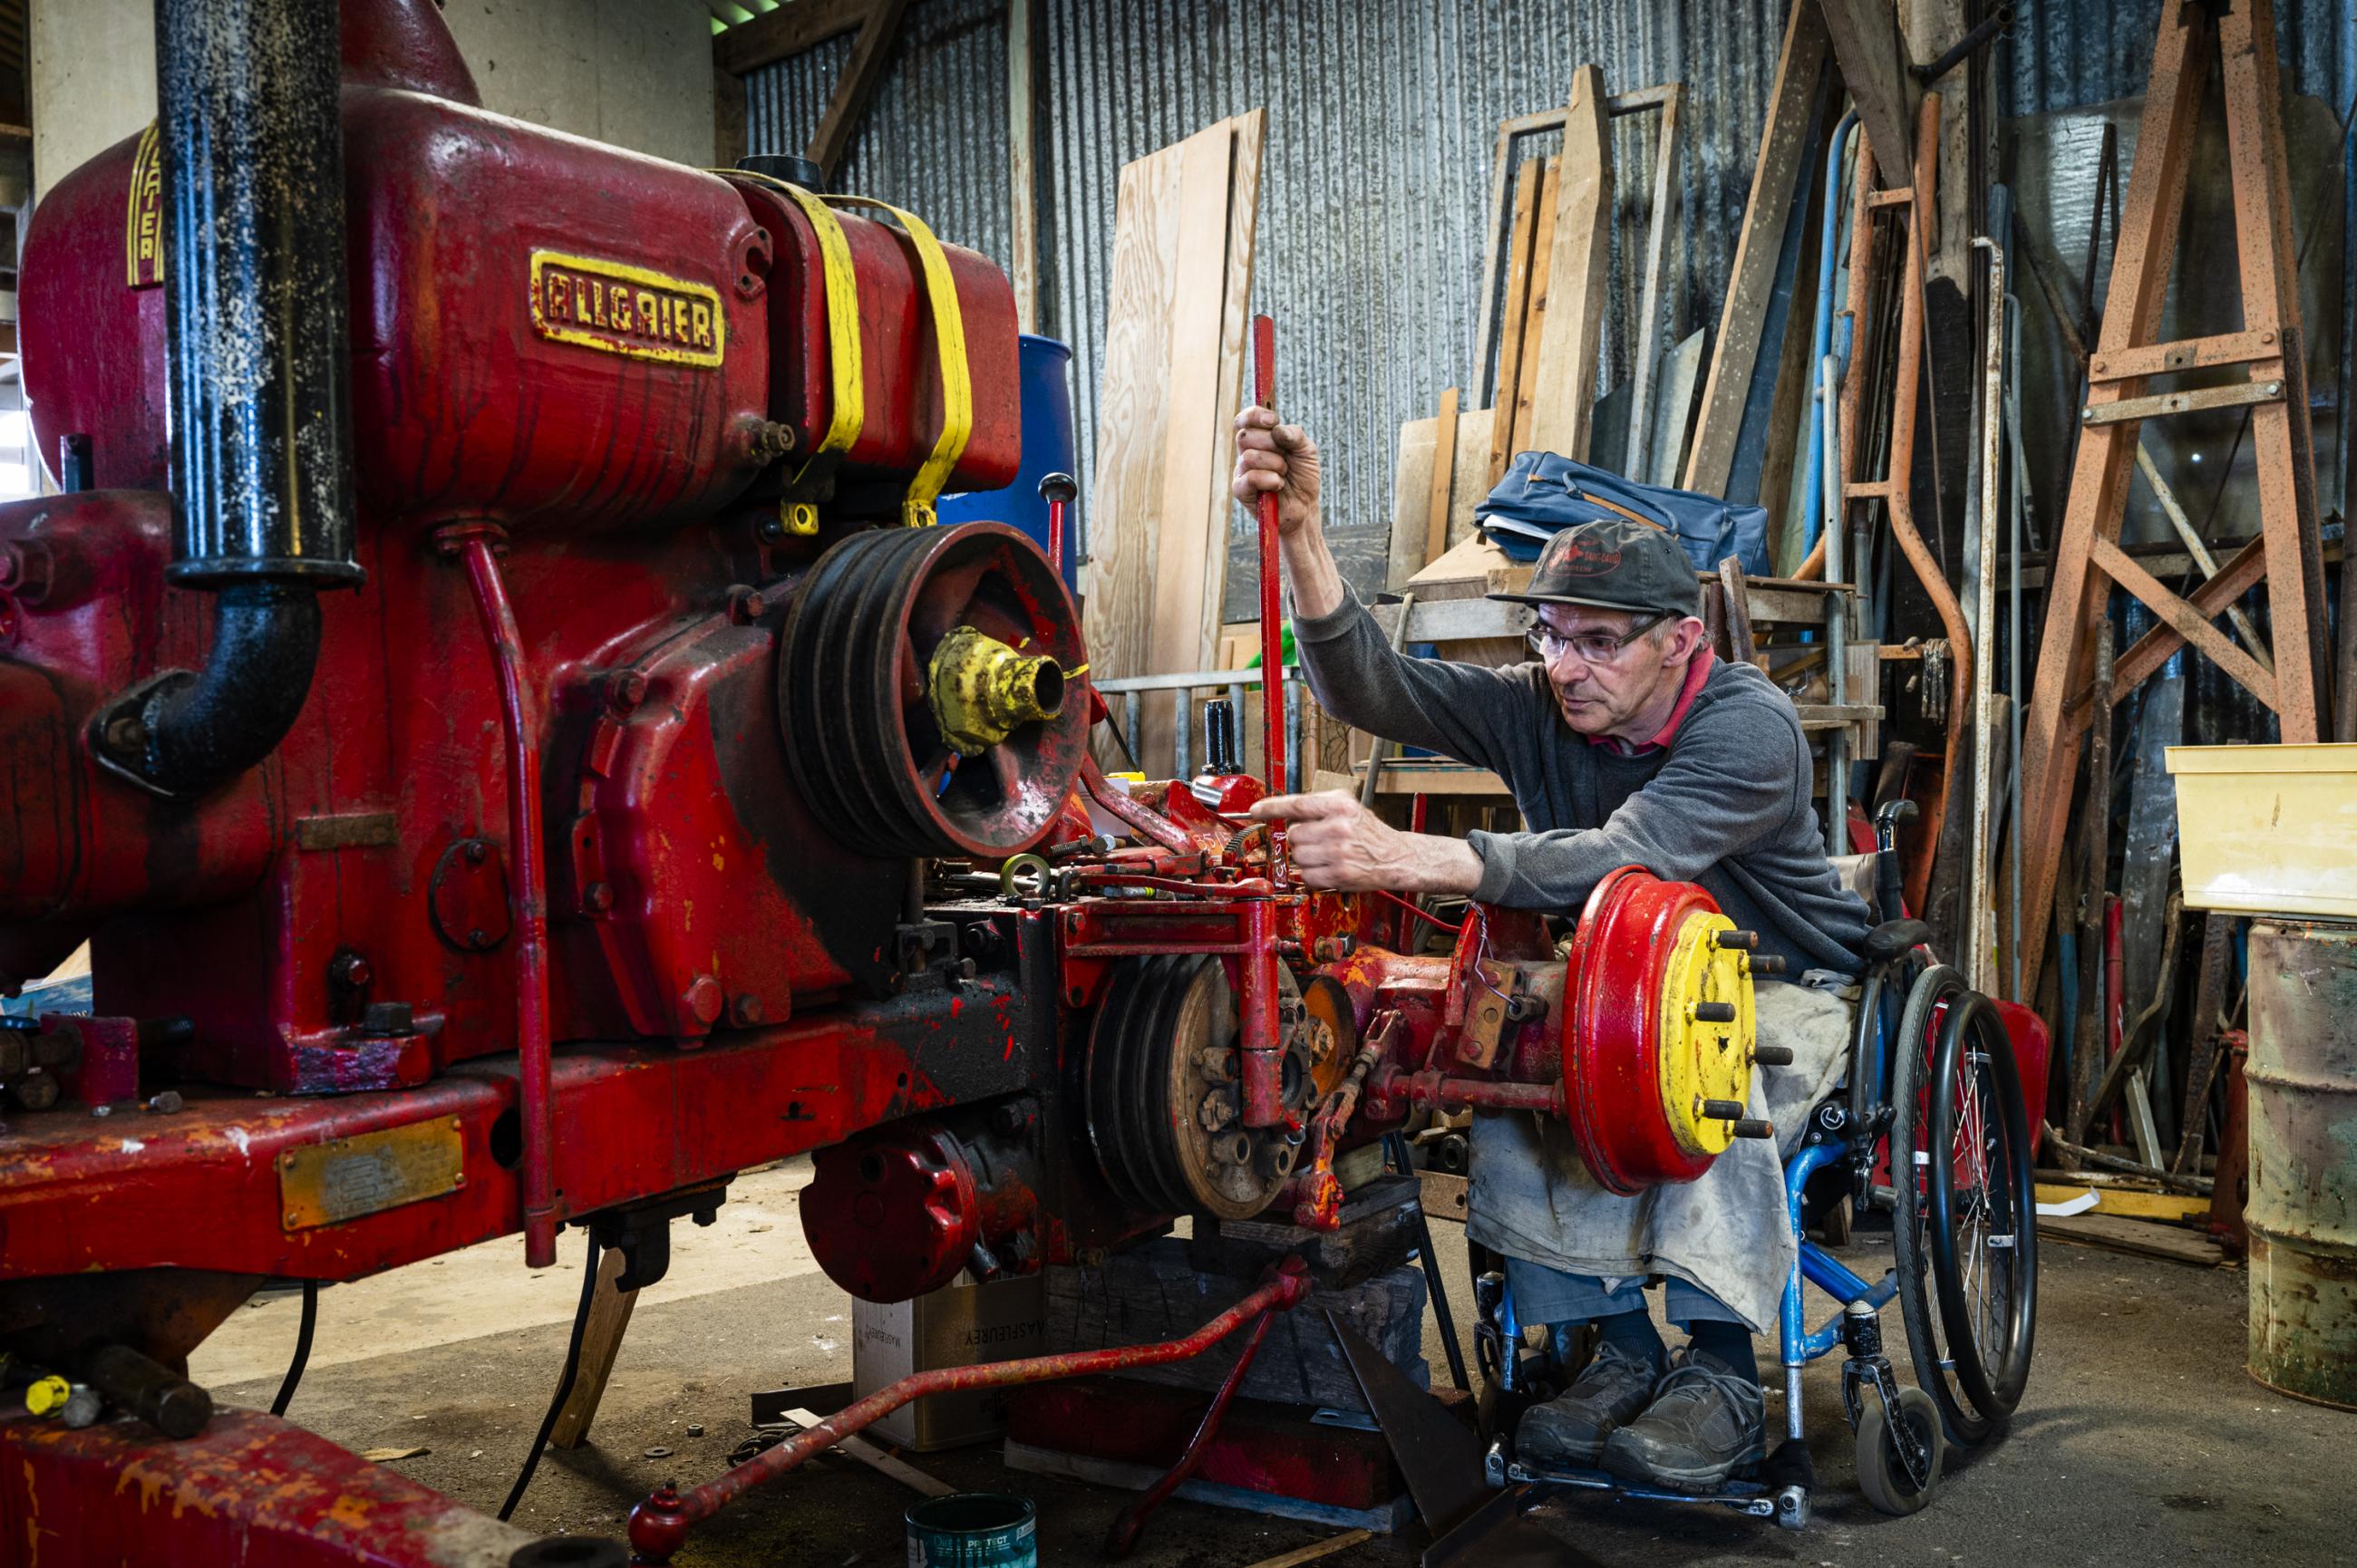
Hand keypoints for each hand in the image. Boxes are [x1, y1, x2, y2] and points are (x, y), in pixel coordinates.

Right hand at [1232, 407, 1321, 538]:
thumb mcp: (1307, 451)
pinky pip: (1249, 478)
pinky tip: (1278, 484)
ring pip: (1249, 457)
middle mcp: (1247, 452)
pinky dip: (1269, 479)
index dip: (1254, 415)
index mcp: (1260, 439)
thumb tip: (1277, 429)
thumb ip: (1295, 435)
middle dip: (1271, 444)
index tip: (1273, 420)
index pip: (1245, 420)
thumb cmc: (1303, 477)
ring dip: (1274, 465)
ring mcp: (1242, 471)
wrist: (1305, 506)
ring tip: (1284, 474)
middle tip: (1285, 457)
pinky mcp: (1241, 490)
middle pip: (1245, 436)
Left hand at [1247, 791, 1482, 895]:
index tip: (1255, 811)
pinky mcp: (1339, 875)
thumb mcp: (1347, 808)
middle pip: (1293, 835)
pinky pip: (1307, 875)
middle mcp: (1339, 827)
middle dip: (1300, 839)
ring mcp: (1338, 852)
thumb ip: (1317, 807)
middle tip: (1317, 840)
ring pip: (1297, 856)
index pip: (1297, 804)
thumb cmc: (1368, 831)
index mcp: (1339, 805)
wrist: (1396, 857)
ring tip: (1325, 854)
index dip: (1272, 808)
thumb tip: (1282, 812)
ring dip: (1306, 857)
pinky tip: (1328, 868)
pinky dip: (1313, 874)